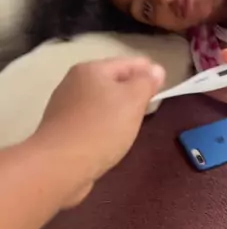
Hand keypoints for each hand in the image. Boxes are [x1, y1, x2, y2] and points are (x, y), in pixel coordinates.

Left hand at [35, 57, 164, 205]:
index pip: (128, 63)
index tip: (165, 85)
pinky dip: (104, 124)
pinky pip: (91, 120)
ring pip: (101, 101)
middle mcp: (74, 82)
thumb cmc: (101, 128)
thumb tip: (156, 69)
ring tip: (134, 123)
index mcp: (91, 69)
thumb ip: (146, 83)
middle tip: (152, 105)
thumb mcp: (133, 101)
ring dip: (118, 109)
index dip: (148, 72)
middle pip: (112, 81)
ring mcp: (65, 106)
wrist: (60, 165)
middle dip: (133, 91)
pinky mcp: (62, 129)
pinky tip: (111, 137)